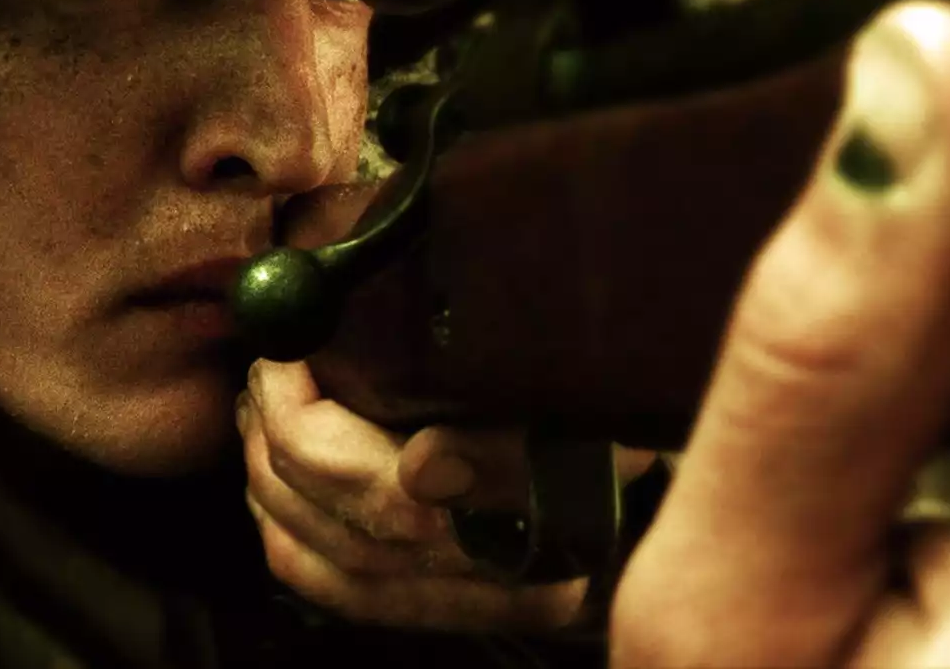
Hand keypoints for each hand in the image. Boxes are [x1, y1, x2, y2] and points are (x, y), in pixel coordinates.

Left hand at [237, 357, 653, 631]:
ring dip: (267, 478)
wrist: (687, 479)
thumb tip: (423, 471)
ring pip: (316, 558)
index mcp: (532, 532)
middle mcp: (491, 587)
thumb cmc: (623, 409)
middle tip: (267, 361)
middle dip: (277, 434)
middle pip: (339, 525)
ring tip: (262, 405)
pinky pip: (326, 585)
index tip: (294, 343)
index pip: (383, 497)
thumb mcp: (590, 405)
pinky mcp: (435, 607)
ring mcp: (458, 602)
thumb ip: (509, 444)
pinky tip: (271, 479)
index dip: (309, 415)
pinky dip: (281, 532)